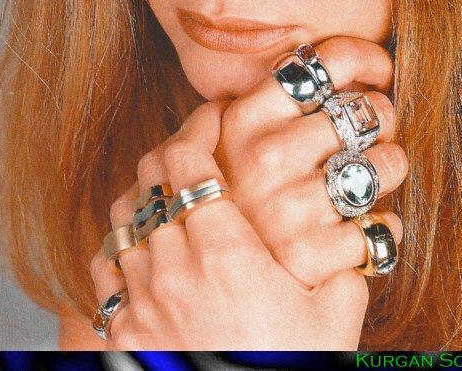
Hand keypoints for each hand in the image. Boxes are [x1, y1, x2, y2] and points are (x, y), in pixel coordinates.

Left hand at [90, 99, 368, 349]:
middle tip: (196, 145)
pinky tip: (145, 244)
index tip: (214, 115)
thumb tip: (354, 226)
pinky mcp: (121, 328)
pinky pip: (106, 262)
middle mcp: (171, 265)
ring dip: (147, 192)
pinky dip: (123, 241)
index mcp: (224, 252)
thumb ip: (342, 260)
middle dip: (173, 147)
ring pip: (124, 214)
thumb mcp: (334, 317)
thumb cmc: (288, 369)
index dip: (197, 125)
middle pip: (151, 177)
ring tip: (173, 192)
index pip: (188, 160)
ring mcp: (139, 296)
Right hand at [213, 36, 405, 286]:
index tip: (378, 71)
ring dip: (386, 168)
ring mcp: (288, 204)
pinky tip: (359, 227)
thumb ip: (266, 104)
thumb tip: (328, 70)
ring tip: (366, 177)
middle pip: (366, 110)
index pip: (327, 61)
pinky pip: (381, 227)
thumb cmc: (227, 194)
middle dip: (382, 117)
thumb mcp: (226, 139)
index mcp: (245, 117)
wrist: (201, 267)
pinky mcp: (310, 253)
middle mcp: (266, 155)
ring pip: (385, 164)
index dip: (366, 58)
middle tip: (373, 130)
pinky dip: (379, 226)